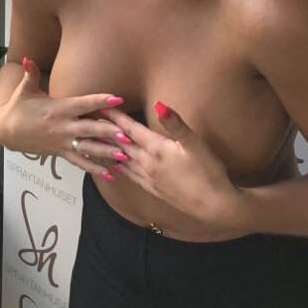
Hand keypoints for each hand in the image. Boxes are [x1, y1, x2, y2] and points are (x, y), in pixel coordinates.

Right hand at [0, 57, 125, 179]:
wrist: (6, 131)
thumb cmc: (18, 107)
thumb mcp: (24, 90)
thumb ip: (29, 74)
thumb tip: (27, 57)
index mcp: (58, 109)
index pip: (82, 104)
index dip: (100, 100)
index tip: (117, 98)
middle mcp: (62, 127)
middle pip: (89, 129)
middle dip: (109, 132)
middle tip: (127, 135)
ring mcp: (62, 142)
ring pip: (88, 149)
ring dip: (106, 152)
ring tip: (124, 156)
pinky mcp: (60, 153)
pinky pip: (80, 162)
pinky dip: (94, 169)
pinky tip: (110, 174)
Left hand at [105, 103, 241, 226]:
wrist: (214, 204)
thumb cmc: (207, 171)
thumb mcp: (194, 143)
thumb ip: (175, 123)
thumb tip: (158, 103)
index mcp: (156, 149)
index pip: (131, 129)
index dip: (117, 117)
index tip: (102, 106)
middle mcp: (148, 164)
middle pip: (122, 144)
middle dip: (108, 131)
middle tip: (93, 121)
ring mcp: (149, 178)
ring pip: (123, 161)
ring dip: (110, 150)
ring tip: (98, 141)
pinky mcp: (154, 189)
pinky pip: (131, 176)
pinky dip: (120, 167)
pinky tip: (117, 166)